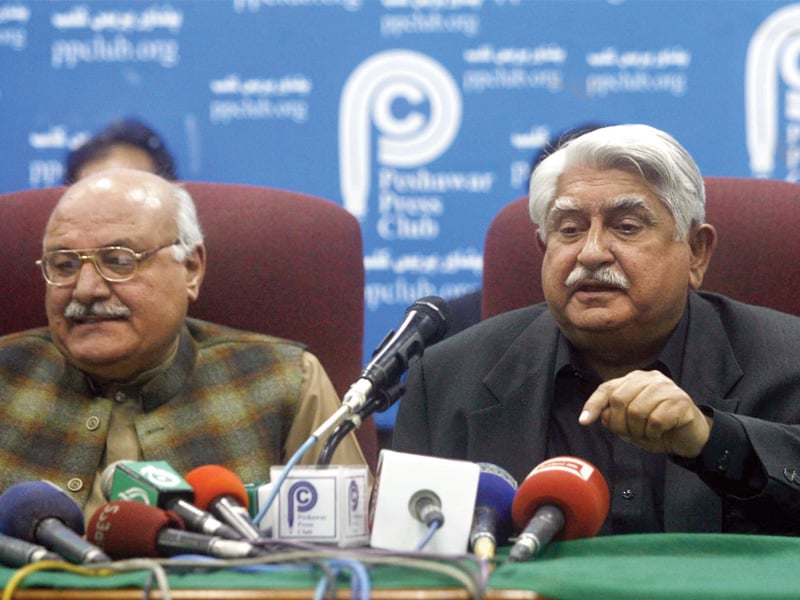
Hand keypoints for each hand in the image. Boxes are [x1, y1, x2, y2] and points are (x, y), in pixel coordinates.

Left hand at [578, 370, 711, 457]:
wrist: (690, 437)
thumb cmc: (657, 428)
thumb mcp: (629, 424)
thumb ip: (613, 416)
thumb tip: (600, 414)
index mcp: (634, 379)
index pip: (607, 388)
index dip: (593, 404)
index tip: (583, 421)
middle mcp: (650, 378)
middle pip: (619, 400)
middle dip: (619, 424)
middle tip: (630, 434)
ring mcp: (667, 388)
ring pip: (636, 411)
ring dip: (638, 431)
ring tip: (647, 433)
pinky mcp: (680, 402)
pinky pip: (655, 421)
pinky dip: (653, 433)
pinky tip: (660, 433)